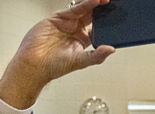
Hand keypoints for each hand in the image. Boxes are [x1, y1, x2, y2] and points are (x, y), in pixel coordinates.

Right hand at [0, 0, 115, 108]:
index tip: (120, 17)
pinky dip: (85, 4)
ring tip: (106, 0)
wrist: (34, 64)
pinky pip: (74, 9)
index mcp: (83, 40)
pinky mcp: (58, 18)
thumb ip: (97, 56)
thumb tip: (112, 50)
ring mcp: (67, 23)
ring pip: (84, 9)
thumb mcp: (81, 62)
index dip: (109, 22)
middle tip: (116, 4)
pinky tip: (95, 1)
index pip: (99, 27)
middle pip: (93, 16)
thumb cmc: (55, 66)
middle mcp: (76, 29)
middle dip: (104, 10)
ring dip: (95, 4)